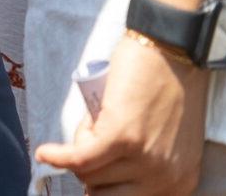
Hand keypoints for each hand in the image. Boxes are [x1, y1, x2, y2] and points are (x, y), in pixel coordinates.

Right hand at [34, 29, 210, 193]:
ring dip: (84, 143)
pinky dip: (57, 156)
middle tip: (99, 136)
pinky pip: (78, 158)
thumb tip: (98, 188)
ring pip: (88, 172)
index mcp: (179, 183)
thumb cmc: (170, 85)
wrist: (175, 45)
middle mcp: (165, 179)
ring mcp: (145, 159)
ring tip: (101, 115)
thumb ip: (147, 168)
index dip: (105, 185)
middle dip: (93, 166)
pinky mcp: (122, 136)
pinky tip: (45, 151)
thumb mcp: (170, 141)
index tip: (96, 174)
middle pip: (102, 193)